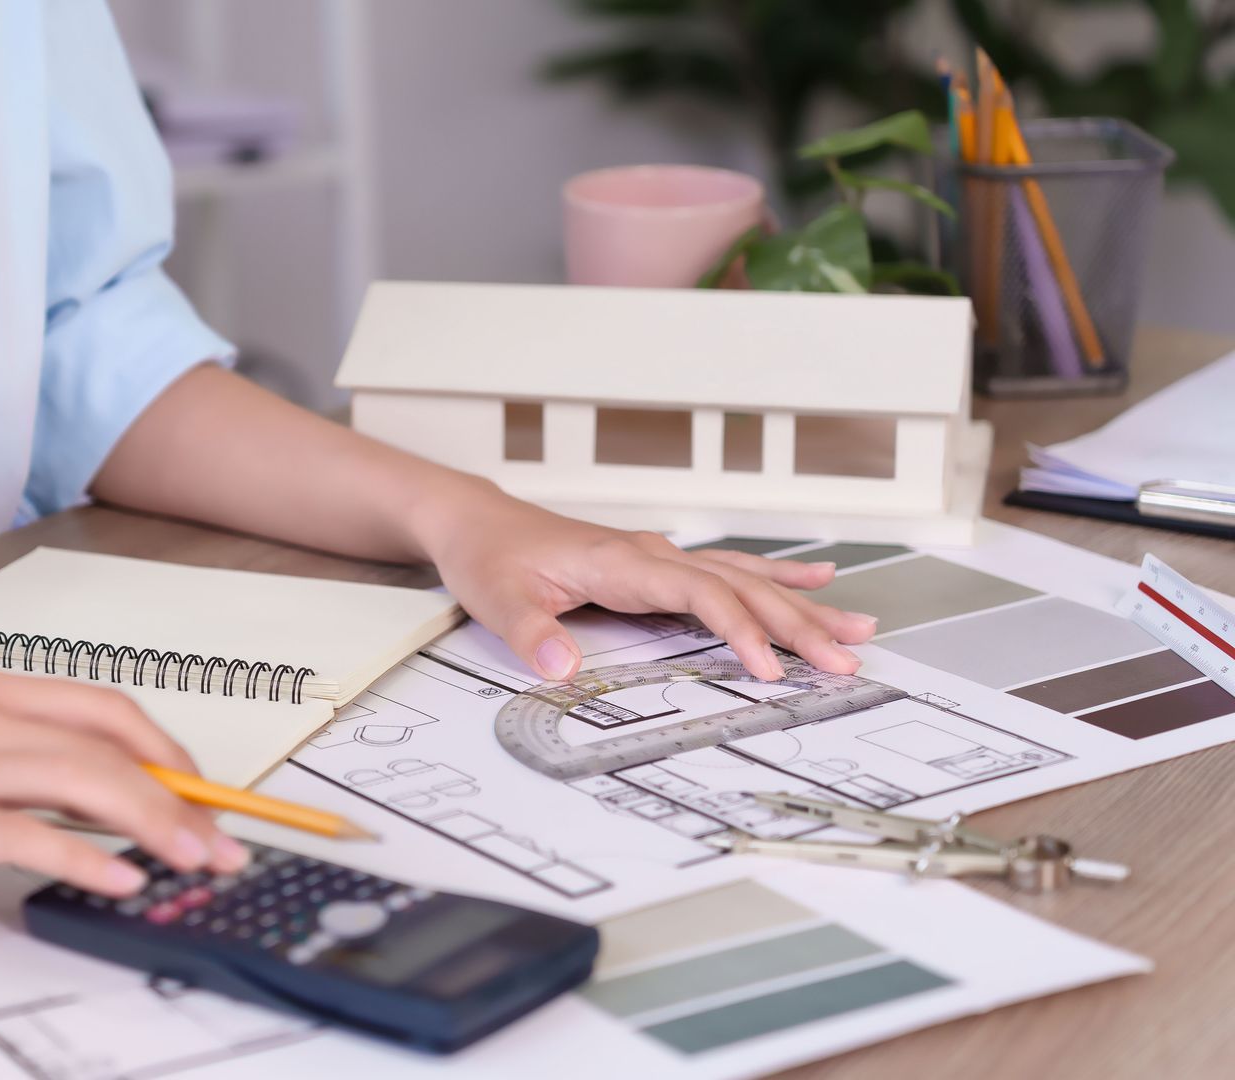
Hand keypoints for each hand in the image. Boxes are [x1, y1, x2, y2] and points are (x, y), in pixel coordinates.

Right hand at [0, 665, 247, 908]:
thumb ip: (16, 762)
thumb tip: (115, 800)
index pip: (102, 708)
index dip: (171, 752)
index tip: (213, 797)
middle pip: (105, 744)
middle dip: (182, 795)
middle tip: (227, 842)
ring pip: (77, 780)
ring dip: (155, 824)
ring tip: (197, 861)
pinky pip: (23, 836)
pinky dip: (85, 858)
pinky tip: (123, 879)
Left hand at [415, 481, 877, 681]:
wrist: (477, 521)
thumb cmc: (488, 555)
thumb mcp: (496, 598)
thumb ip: (529, 631)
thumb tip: (560, 665)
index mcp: (621, 563)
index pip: (698, 595)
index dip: (738, 629)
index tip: (768, 669)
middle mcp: (651, 555)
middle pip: (740, 588)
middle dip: (797, 624)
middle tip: (847, 659)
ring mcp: (659, 557)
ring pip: (746, 579)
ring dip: (802, 604)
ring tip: (858, 626)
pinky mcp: (656, 564)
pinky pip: (728, 571)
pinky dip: (775, 579)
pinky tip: (816, 580)